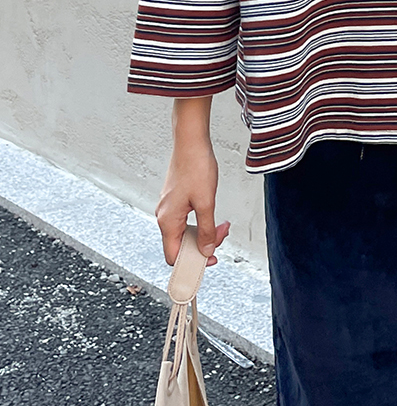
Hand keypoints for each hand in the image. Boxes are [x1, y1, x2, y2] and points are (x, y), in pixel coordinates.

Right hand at [156, 112, 229, 266]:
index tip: (210, 260)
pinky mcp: (175, 200)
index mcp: (167, 221)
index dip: (192, 263)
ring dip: (205, 232)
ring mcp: (169, 208)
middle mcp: (164, 216)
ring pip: (186, 232)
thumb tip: (206, 250)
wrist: (191, 142)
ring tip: (222, 224)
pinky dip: (201, 222)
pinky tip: (213, 216)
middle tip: (222, 234)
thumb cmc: (196, 167)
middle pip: (181, 245)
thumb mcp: (206, 202)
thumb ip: (206, 230)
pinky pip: (187, 220)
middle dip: (203, 244)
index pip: (174, 256)